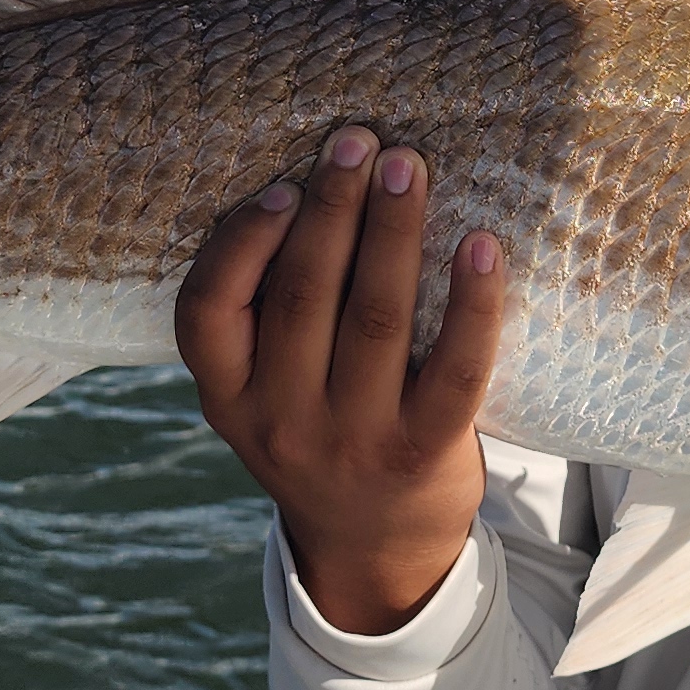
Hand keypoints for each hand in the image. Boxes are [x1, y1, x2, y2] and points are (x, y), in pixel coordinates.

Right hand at [173, 125, 504, 635]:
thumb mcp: (261, 392)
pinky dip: (471, 303)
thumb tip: (307, 185)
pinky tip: (482, 246)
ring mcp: (354, 439)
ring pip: (376, 318)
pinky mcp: (424, 452)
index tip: (284, 185)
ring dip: (394, 232)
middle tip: (359, 140)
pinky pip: (455, 368)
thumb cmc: (319, 431)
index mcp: (228, 395)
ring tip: (409, 167)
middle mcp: (281, 419)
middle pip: (304, 296)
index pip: (207, 312)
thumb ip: (266, 316)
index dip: (241, 243)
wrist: (374, 548)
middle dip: (333, 209)